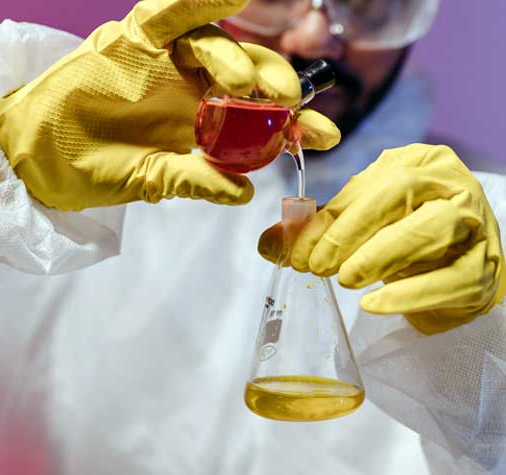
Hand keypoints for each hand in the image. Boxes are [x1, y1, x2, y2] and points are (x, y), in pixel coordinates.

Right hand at [0, 0, 338, 210]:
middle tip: (289, 102)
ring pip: (216, 45)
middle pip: (248, 75)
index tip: (325, 136)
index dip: (296, 124)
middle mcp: (194, 88)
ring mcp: (168, 61)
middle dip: (276, 86)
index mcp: (206, 124)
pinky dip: (198, 0)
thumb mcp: (155, 180)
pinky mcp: (136, 37)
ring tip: (242, 84)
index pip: (261, 118)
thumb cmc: (99, 168)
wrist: (41, 154)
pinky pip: (171, 11)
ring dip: (236, 59)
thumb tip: (245, 192)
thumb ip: (197, 180)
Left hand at [259, 144, 505, 333]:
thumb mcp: (360, 223)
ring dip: (380, 255)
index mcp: (417, 163)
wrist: (456, 268)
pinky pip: (451, 279)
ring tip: (345, 279)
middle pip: (401, 192)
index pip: (368, 185)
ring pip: (433, 229)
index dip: (327, 219)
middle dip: (350, 231)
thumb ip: (318, 230)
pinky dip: (409, 294)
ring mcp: (476, 224)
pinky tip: (372, 304)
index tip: (296, 251)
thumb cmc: (403, 239)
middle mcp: (450, 184)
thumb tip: (269, 243)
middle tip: (317, 265)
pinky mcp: (484, 267)